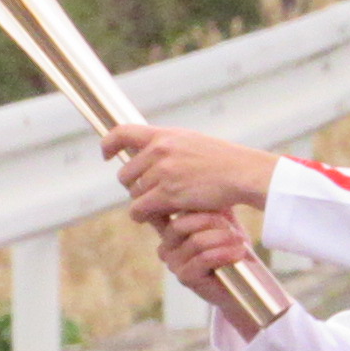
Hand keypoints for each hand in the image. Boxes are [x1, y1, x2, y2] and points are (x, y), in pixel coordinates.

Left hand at [103, 125, 279, 222]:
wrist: (242, 173)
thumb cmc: (222, 161)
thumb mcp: (191, 142)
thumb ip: (168, 146)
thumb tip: (146, 154)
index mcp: (164, 135)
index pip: (123, 132)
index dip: (109, 144)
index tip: (107, 155)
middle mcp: (159, 151)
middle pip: (126, 174)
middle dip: (134, 187)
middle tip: (150, 196)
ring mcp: (162, 172)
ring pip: (133, 194)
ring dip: (142, 204)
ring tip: (158, 208)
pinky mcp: (167, 193)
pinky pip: (139, 209)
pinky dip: (143, 216)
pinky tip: (154, 218)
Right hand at [156, 210, 282, 339]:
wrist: (244, 282)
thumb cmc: (230, 249)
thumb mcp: (221, 220)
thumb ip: (209, 204)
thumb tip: (208, 180)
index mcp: (170, 230)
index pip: (165, 212)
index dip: (184, 204)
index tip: (210, 206)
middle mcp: (166, 246)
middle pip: (180, 224)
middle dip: (210, 221)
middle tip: (231, 226)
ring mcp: (174, 263)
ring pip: (195, 241)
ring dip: (222, 239)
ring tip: (239, 240)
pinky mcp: (186, 278)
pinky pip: (203, 259)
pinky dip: (224, 253)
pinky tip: (237, 253)